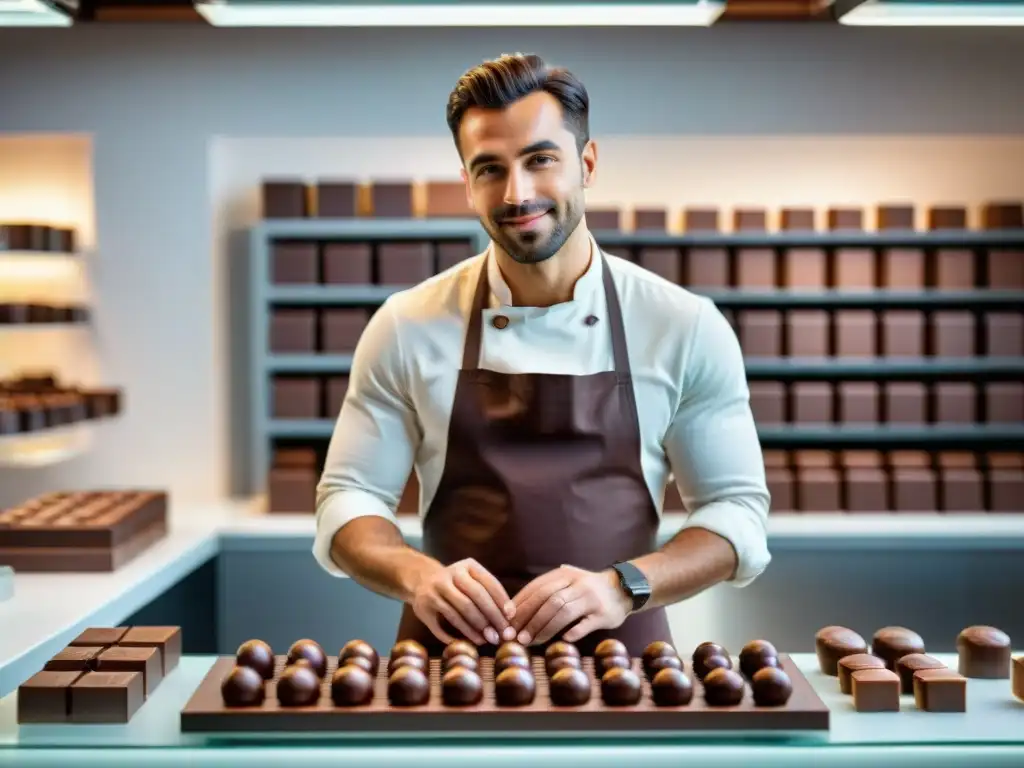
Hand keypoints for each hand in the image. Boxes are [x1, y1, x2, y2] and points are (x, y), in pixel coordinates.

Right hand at [410, 558, 517, 645]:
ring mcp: (434, 590)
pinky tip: (468, 643)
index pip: (488, 582)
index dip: (501, 601)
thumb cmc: (457, 584)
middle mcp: (449, 574)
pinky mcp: (423, 607)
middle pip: (475, 597)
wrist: (422, 581)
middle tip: (501, 634)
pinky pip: (442, 626)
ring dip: (476, 629)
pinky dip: (456, 636)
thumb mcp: (472, 579)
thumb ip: (489, 594)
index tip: (511, 618)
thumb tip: (509, 618)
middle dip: (491, 617)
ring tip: (487, 640)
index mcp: (467, 565)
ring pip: (459, 612)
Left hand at [511, 565, 631, 645]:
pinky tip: (563, 640)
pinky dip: (574, 631)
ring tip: (530, 642)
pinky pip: (586, 623)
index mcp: (564, 574)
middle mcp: (576, 583)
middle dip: (528, 618)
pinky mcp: (603, 613)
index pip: (536, 588)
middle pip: (547, 599)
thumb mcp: (566, 582)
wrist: (623, 589)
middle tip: (515, 636)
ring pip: (563, 611)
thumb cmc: (585, 590)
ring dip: (544, 627)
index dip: (520, 604)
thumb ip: (544, 591)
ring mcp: (591, 597)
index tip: (505, 620)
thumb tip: (512, 610)